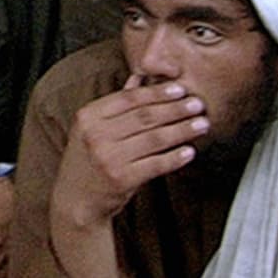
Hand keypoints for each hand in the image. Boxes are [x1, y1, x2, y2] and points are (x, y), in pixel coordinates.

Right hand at [50, 77, 206, 229]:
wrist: (76, 199)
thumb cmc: (88, 159)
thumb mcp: (92, 127)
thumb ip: (116, 104)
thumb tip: (138, 78)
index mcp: (88, 116)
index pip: (129, 98)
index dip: (157, 93)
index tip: (180, 89)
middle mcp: (96, 134)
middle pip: (144, 116)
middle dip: (176, 109)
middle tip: (198, 104)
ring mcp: (108, 157)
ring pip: (154, 139)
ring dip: (182, 130)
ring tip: (201, 124)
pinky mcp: (121, 179)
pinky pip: (155, 164)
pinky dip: (175, 157)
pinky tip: (190, 151)